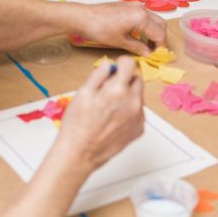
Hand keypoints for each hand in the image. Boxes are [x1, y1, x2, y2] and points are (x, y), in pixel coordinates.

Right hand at [58, 56, 143, 171]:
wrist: (81, 153)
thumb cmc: (78, 124)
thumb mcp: (83, 92)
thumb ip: (99, 74)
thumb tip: (110, 65)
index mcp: (118, 90)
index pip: (130, 64)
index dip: (121, 64)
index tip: (115, 68)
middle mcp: (133, 102)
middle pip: (137, 79)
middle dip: (125, 80)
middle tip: (108, 90)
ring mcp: (138, 117)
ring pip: (138, 96)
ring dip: (127, 96)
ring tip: (109, 107)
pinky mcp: (139, 129)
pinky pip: (138, 112)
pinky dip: (129, 111)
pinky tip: (113, 119)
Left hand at [71, 0, 165, 55]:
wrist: (83, 17)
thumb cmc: (100, 29)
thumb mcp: (120, 42)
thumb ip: (138, 47)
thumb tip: (148, 53)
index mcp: (141, 17)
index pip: (159, 34)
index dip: (160, 46)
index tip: (158, 56)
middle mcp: (141, 8)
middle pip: (160, 24)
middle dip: (160, 38)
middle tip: (155, 51)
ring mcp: (134, 5)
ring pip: (153, 18)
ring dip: (154, 31)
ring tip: (147, 45)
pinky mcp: (128, 4)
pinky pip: (144, 14)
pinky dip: (146, 25)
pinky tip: (139, 35)